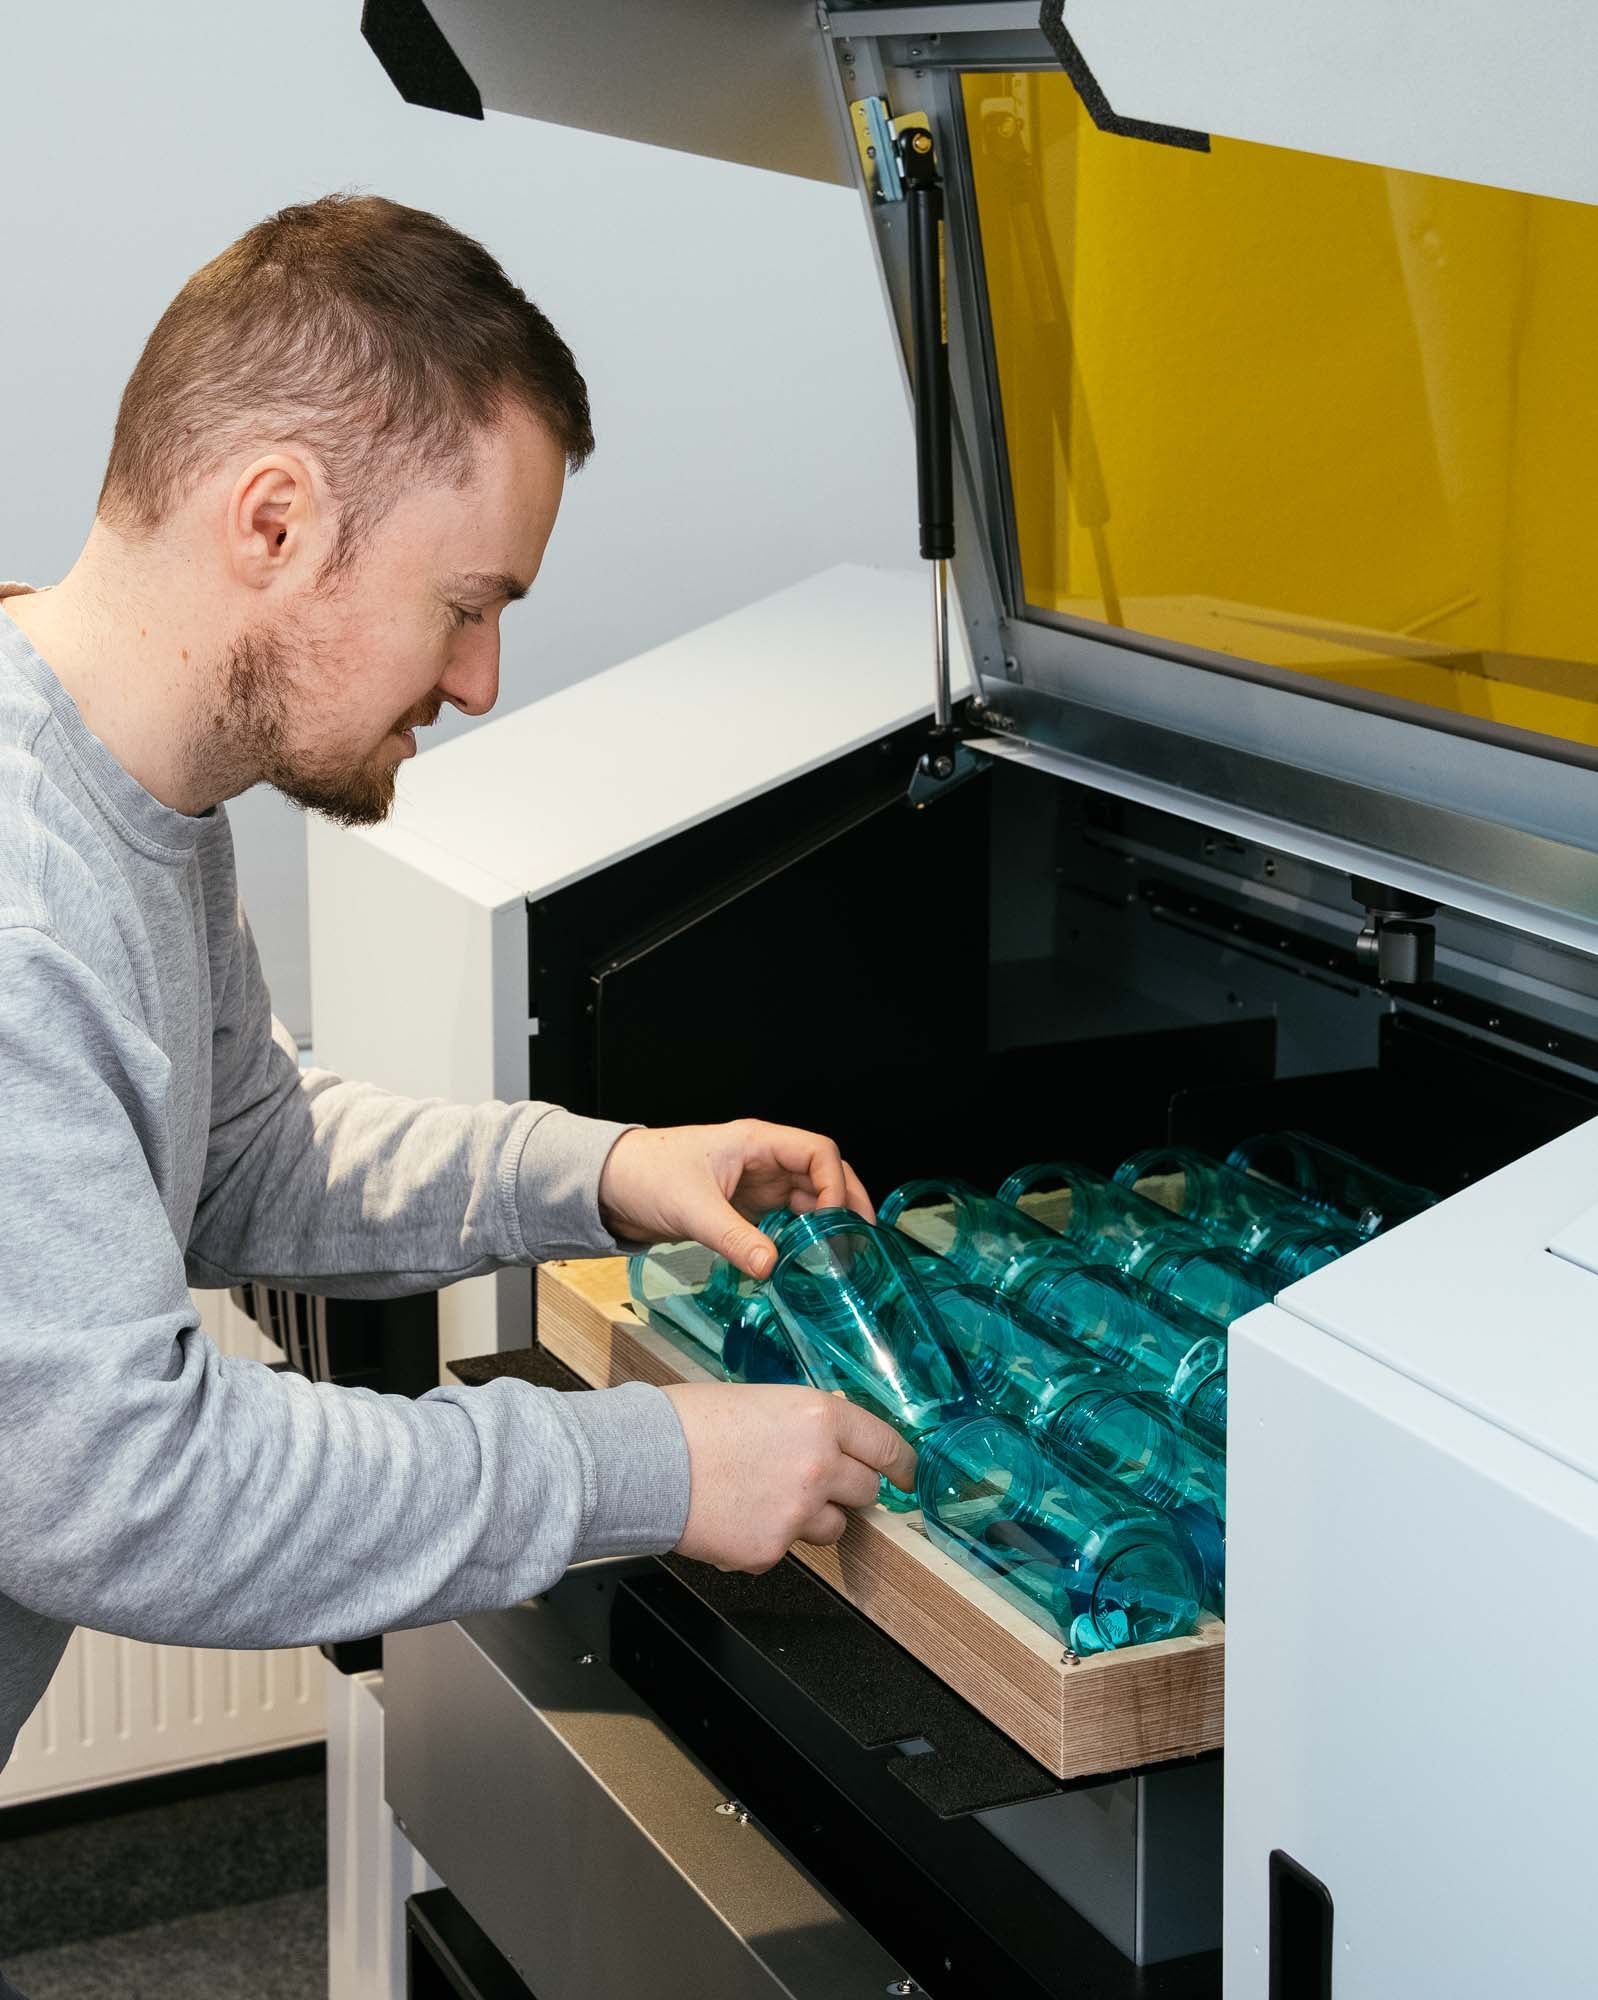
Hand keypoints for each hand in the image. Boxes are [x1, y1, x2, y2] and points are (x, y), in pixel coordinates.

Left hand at [598, 1119, 873, 1278]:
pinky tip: (803, 1262)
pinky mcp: (744, 1207)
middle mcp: (763, 1160)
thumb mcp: (691, 1207)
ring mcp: (756, 1183)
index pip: (817, 1152)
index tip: (833, 1221)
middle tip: (861, 1242)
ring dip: (823, 1225)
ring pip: (806, 1199)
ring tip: (838, 1258)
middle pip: (822, 1175)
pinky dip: (799, 1239)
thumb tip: (771, 1266)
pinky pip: (784, 1220)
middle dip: (845, 1204)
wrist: (609, 1185)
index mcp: (756, 1142)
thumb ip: (733, 1238)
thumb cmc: (645, 1175)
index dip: (834, 1184)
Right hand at [660, 1380, 917, 1570]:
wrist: (643, 1460)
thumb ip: (803, 1424)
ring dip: (811, 1519)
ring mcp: (798, 1512)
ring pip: (832, 1528)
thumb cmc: (688, 1421)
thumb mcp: (761, 1401)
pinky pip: (785, 1551)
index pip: (886, 1446)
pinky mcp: (771, 1550)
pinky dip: (765, 1540)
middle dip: (848, 1490)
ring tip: (763, 1498)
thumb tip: (827, 1440)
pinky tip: (733, 1516)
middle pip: (866, 1492)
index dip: (901, 1464)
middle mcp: (819, 1465)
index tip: (905, 1475)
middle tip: (815, 1483)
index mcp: (819, 1417)